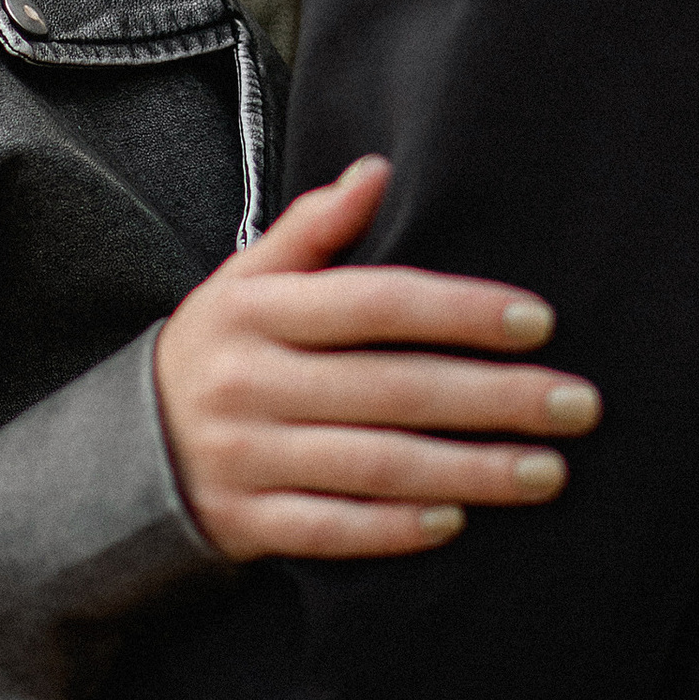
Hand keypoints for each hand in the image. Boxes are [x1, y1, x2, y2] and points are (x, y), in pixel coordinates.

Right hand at [155, 156, 600, 560]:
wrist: (121, 451)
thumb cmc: (218, 349)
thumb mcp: (245, 277)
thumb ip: (312, 228)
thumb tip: (379, 170)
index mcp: (256, 309)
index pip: (374, 302)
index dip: (459, 310)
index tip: (538, 321)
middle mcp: (250, 380)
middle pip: (391, 388)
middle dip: (494, 397)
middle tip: (577, 405)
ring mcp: (245, 456)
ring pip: (373, 464)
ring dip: (470, 470)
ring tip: (548, 471)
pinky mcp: (243, 523)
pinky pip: (329, 529)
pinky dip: (394, 528)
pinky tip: (458, 522)